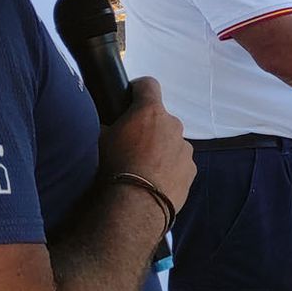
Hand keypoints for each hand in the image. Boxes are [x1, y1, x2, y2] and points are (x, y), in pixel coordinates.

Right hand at [99, 76, 194, 212]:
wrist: (136, 205)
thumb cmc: (114, 168)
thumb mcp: (99, 140)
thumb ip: (108, 126)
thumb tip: (108, 124)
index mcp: (150, 111)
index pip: (148, 84)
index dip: (137, 89)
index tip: (130, 97)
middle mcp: (173, 124)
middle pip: (160, 118)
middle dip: (148, 127)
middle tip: (131, 145)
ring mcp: (185, 148)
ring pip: (171, 141)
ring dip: (160, 149)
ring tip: (143, 169)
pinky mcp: (191, 169)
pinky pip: (179, 162)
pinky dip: (170, 168)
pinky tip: (155, 182)